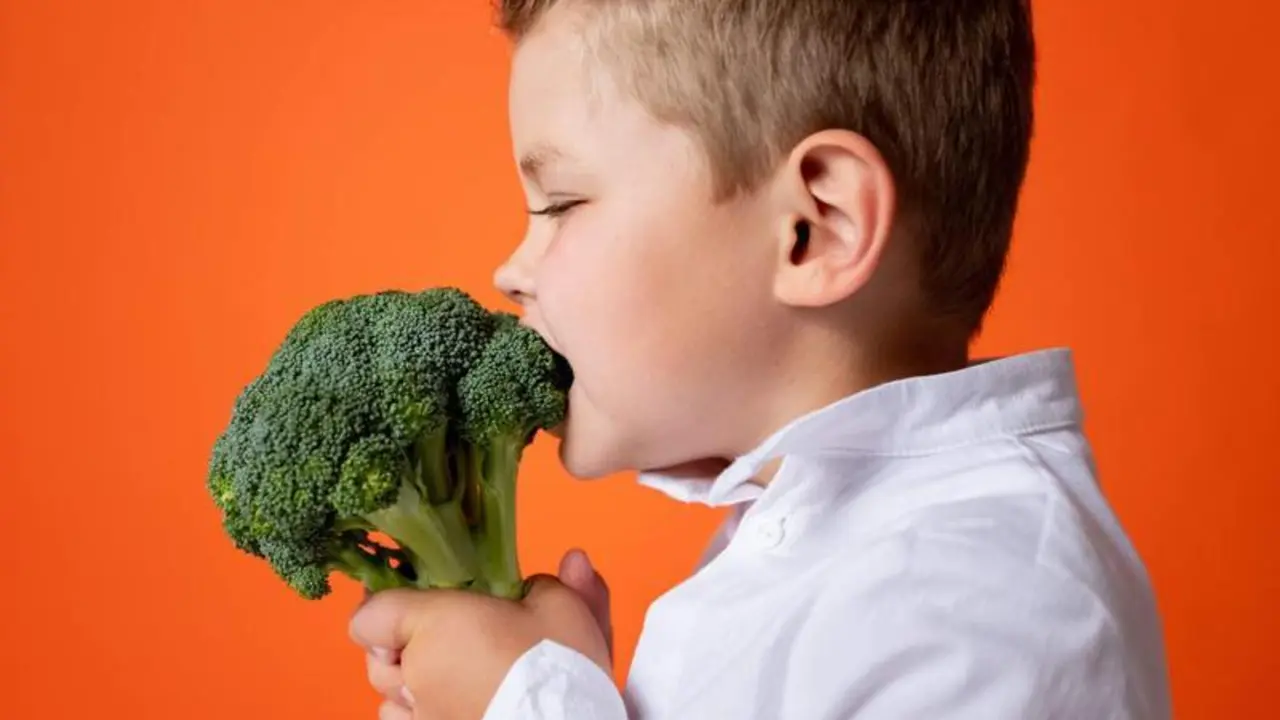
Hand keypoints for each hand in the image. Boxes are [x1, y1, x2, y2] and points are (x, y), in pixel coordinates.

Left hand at [350, 549, 613, 719]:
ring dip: (407, 686)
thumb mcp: (567, 609)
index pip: (370, 616)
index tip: (408, 600)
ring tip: (443, 677)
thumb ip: (558, 583)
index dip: (382, 607)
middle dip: (399, 648)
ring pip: (389, 701)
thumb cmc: (558, 666)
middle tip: (437, 637)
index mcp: (433, 627)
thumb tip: (573, 561)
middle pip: (377, 661)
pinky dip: (420, 715)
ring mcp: (421, 717)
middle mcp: (414, 675)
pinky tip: (450, 707)